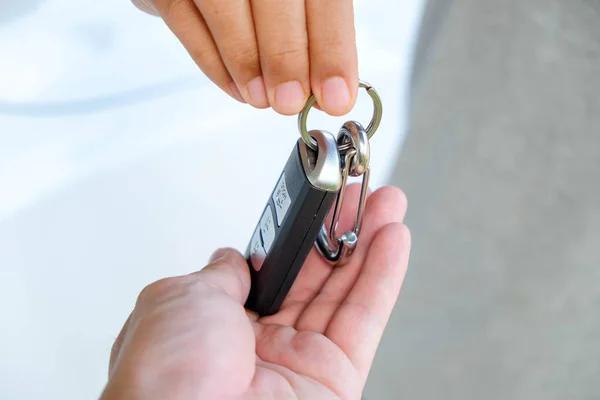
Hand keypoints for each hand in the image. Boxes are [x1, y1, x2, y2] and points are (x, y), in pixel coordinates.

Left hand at [101, 185, 409, 399]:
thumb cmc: (165, 378)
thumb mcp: (182, 299)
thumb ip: (220, 274)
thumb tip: (233, 258)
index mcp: (217, 324)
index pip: (269, 269)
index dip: (295, 236)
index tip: (314, 205)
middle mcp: (258, 344)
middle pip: (311, 276)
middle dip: (338, 230)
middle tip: (360, 194)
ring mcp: (298, 363)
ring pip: (342, 293)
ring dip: (368, 243)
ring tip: (385, 204)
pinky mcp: (334, 382)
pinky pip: (362, 320)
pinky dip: (382, 278)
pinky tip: (392, 240)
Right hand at [131, 0, 358, 115]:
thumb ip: (310, 29)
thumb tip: (328, 91)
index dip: (330, 48)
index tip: (335, 96)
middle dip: (286, 59)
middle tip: (291, 102)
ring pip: (224, 8)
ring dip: (246, 63)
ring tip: (262, 99)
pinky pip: (183, 19)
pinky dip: (211, 61)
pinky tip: (236, 88)